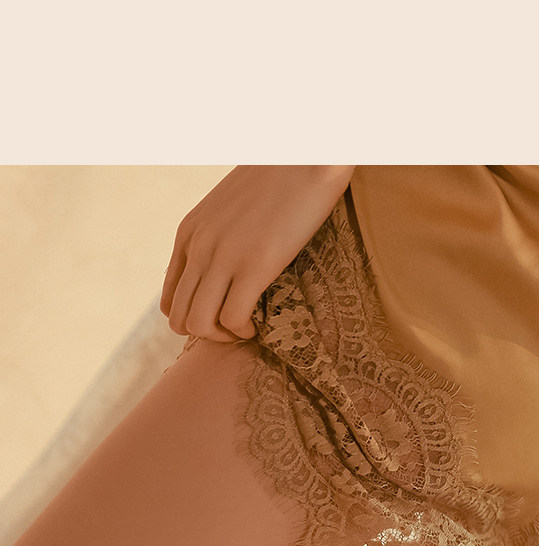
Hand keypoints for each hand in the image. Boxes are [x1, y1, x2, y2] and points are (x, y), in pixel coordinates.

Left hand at [160, 165, 354, 341]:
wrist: (307, 155)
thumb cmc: (279, 178)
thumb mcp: (232, 205)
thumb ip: (220, 231)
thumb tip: (230, 253)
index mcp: (189, 233)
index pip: (170, 298)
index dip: (195, 317)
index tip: (225, 315)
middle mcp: (198, 247)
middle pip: (179, 317)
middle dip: (207, 333)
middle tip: (237, 327)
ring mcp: (223, 257)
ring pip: (199, 323)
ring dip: (223, 336)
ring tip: (247, 327)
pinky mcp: (253, 266)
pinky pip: (232, 318)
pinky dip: (244, 330)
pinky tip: (260, 322)